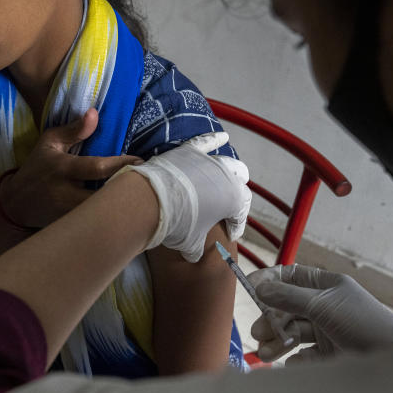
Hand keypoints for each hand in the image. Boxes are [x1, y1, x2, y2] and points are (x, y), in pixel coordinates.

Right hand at [0, 109, 141, 227]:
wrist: (16, 204)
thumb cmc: (38, 167)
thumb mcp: (50, 143)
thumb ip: (73, 130)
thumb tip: (95, 113)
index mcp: (63, 168)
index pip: (97, 167)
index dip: (121, 164)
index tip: (141, 161)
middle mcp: (67, 193)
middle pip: (104, 197)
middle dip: (126, 192)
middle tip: (149, 183)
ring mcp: (69, 214)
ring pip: (101, 215)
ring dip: (121, 206)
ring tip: (143, 197)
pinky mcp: (72, 227)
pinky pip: (97, 225)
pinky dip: (113, 219)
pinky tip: (129, 212)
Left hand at [122, 132, 251, 262]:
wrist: (151, 202)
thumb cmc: (177, 225)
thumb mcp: (191, 244)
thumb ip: (198, 248)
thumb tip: (195, 256)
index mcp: (233, 200)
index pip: (241, 212)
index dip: (237, 224)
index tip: (230, 233)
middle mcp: (226, 177)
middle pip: (239, 183)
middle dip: (238, 194)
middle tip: (230, 204)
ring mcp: (207, 161)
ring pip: (227, 163)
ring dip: (231, 171)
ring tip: (231, 176)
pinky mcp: (189, 151)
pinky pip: (205, 142)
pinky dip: (214, 139)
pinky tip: (222, 137)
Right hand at [248, 264, 392, 362]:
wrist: (392, 356)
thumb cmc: (363, 323)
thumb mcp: (322, 304)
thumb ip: (289, 296)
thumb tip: (261, 286)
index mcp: (326, 285)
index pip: (291, 277)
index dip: (270, 280)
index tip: (250, 288)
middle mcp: (325, 305)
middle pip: (287, 308)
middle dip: (271, 318)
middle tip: (259, 332)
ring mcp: (327, 330)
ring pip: (293, 332)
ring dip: (277, 341)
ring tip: (266, 352)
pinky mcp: (330, 353)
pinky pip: (304, 355)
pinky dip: (296, 359)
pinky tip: (295, 362)